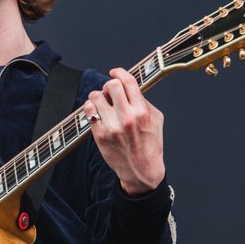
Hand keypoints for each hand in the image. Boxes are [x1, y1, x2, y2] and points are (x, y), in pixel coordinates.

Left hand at [82, 67, 165, 194]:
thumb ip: (143, 101)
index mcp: (142, 111)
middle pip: (111, 85)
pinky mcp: (100, 135)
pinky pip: (88, 111)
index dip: (119, 72)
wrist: (142, 171)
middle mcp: (126, 117)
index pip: (128, 82)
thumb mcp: (156, 120)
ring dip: (98, 96)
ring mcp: (111, 127)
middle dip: (109, 85)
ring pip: (95, 96)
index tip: (115, 72)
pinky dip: (91, 108)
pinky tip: (97, 112)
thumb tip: (129, 87)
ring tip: (103, 103)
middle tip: (110, 92)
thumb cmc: (150, 145)